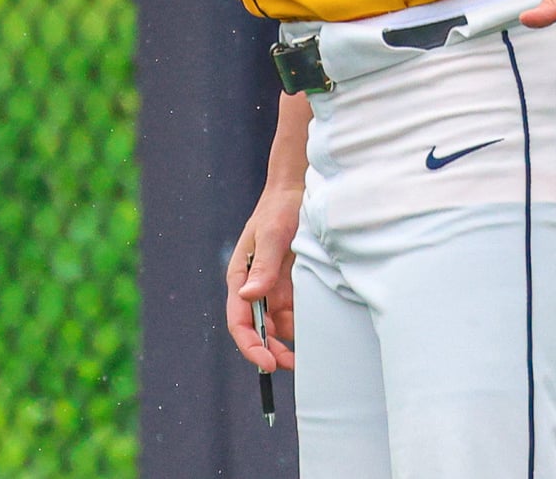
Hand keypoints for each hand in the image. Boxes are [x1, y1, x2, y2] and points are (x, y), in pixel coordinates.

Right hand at [225, 186, 300, 372]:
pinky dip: (303, 325)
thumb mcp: (271, 234)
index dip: (250, 344)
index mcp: (241, 276)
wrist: (300, 191)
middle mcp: (255, 286)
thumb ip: (262, 266)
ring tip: (308, 352)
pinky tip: (317, 329)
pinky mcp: (293, 285)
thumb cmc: (279, 208)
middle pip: (258, 329)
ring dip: (289, 341)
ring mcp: (274, 287)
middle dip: (271, 350)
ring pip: (278, 326)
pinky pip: (296, 313)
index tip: (267, 362)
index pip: (238, 319)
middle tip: (292, 364)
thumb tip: (249, 296)